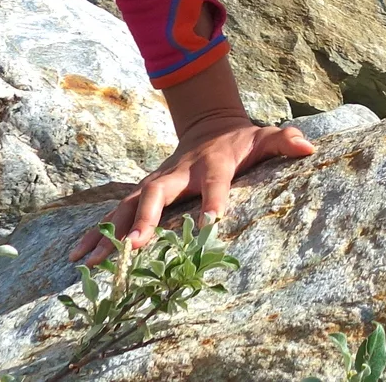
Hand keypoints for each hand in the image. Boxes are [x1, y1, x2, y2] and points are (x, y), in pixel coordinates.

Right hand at [71, 110, 313, 263]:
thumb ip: (285, 141)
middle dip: (145, 218)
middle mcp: (178, 172)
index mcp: (212, 163)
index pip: (215, 183)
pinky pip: (116, 213)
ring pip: (128, 205)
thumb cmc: (241, 140)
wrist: (209, 125)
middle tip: (135, 246)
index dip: (213, 202)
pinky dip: (96, 233)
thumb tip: (308, 147)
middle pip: (158, 193)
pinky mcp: (141, 192)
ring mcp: (155, 181)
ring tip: (86, 260)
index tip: (210, 225)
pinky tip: (77, 255)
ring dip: (108, 232)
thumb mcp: (266, 137)